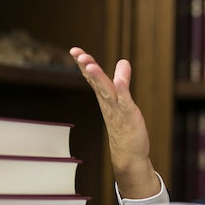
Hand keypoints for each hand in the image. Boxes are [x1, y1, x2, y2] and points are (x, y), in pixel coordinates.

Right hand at [70, 47, 159, 197]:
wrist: (128, 155)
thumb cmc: (125, 127)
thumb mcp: (123, 100)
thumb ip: (122, 80)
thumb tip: (123, 62)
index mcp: (106, 98)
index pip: (93, 78)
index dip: (84, 64)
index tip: (74, 50)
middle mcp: (108, 103)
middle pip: (97, 82)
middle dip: (88, 67)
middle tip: (78, 54)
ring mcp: (118, 110)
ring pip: (106, 91)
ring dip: (98, 78)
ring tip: (90, 65)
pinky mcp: (129, 117)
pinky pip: (124, 103)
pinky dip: (121, 92)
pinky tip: (119, 82)